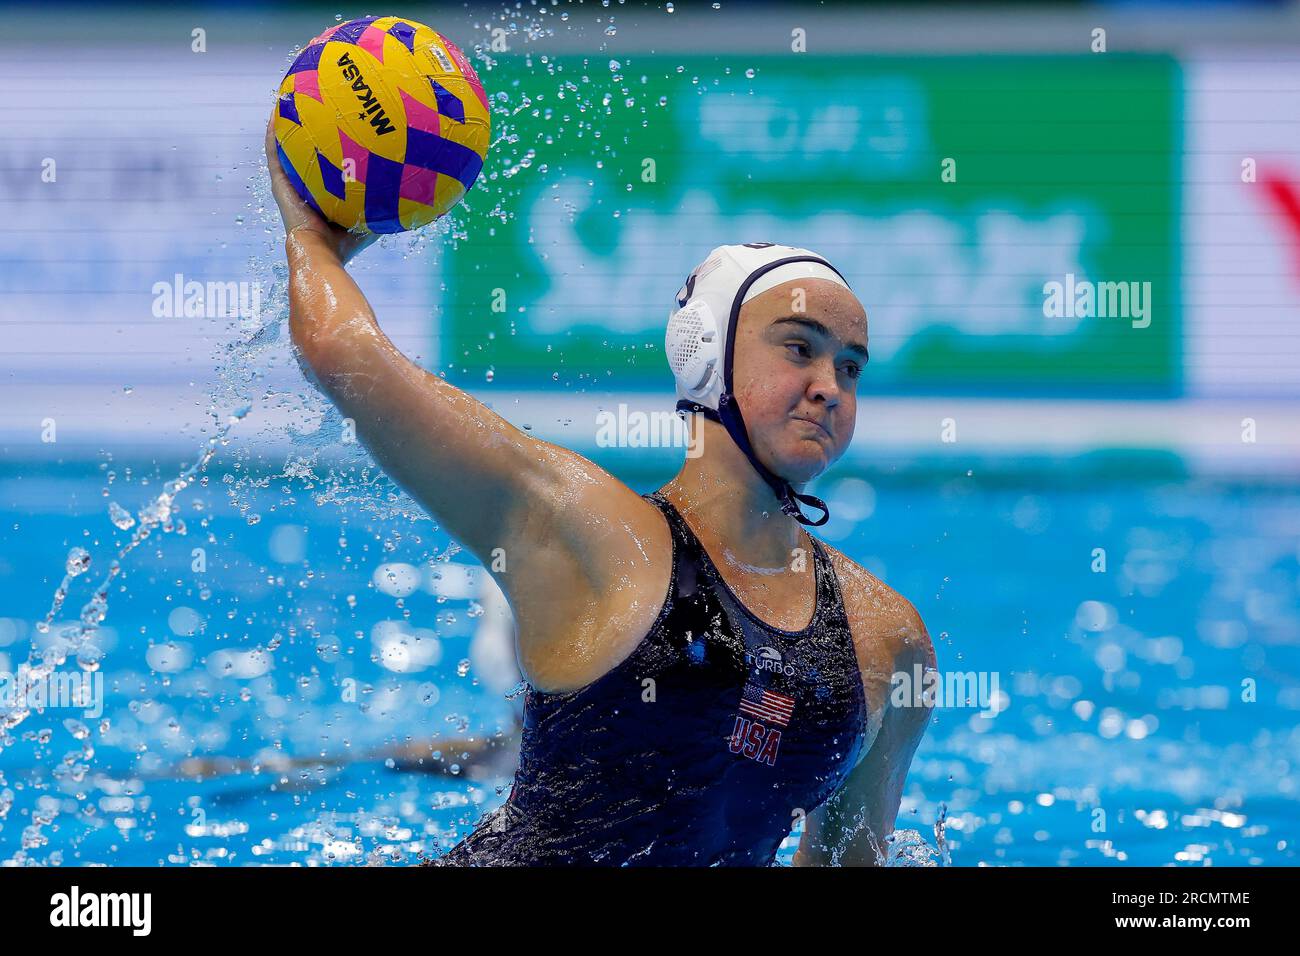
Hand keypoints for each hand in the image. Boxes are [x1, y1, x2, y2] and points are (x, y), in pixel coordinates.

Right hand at [265, 114, 376, 264]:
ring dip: (285, 127)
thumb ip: (387, 203)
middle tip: (312, 108)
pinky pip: (274, 154)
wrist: (321, 254)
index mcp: (321, 197)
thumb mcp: (372, 218)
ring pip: (284, 150)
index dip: (328, 151)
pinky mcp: (279, 184)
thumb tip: (415, 190)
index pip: (324, 168)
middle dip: (307, 134)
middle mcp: (303, 189)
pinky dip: (274, 134)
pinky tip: (278, 112)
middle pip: (303, 156)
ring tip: (289, 101)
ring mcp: (288, 186)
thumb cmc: (348, 244)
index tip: (336, 129)